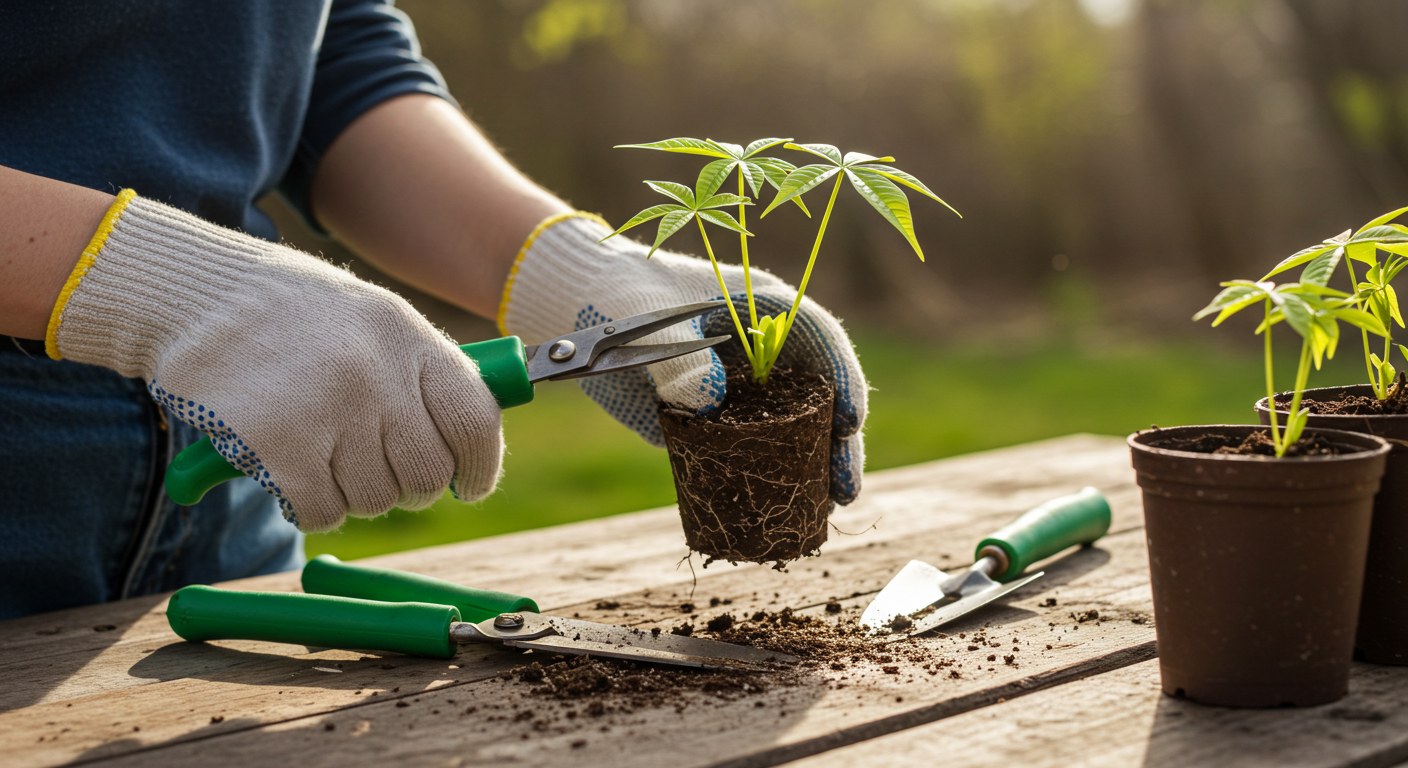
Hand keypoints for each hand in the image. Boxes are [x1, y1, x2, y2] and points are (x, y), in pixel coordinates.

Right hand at [49, 191, 503, 530]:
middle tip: (370, 467)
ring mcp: (330, 412)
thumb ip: (422, 377)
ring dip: (350, 492)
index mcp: (410, 337)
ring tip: (316, 448)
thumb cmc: (291, 315)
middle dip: (404, 485)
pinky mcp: (279, 450)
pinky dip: (308, 504)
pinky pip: (323, 512)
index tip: (469, 484)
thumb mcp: (373, 320)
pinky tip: (287, 467)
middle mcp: (378, 374)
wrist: (195, 295)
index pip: (475, 421)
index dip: (480, 465)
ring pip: (375, 500)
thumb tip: (472, 450)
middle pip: (426, 474)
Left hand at [500, 214, 865, 503]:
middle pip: (820, 394)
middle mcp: (764, 352)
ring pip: (794, 430)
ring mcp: (744, 389)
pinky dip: (768, 480)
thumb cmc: (620, 297)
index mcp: (763, 308)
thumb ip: (678, 355)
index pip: (821, 340)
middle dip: (838, 441)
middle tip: (845, 488)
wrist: (578, 311)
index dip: (843, 379)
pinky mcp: (716, 421)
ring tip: (826, 510)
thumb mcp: (647, 318)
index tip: (850, 420)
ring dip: (812, 468)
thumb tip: (709, 399)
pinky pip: (751, 453)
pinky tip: (779, 511)